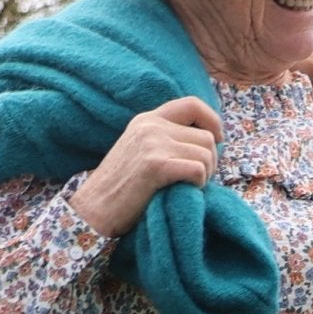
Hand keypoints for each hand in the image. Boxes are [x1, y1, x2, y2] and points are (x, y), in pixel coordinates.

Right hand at [69, 96, 223, 237]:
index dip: (213, 121)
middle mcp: (151, 126)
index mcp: (148, 120)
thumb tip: (210, 143)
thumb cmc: (123, 188)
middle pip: (207, 137)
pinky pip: (198, 170)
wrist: (94, 208)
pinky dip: (198, 185)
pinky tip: (183, 192)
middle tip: (198, 180)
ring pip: (206, 154)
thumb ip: (167, 140)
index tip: (218, 141)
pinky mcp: (155, 165)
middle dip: (211, 162)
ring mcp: (153, 143)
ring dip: (206, 176)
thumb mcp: (141, 151)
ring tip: (187, 187)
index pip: (192, 104)